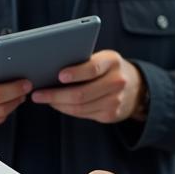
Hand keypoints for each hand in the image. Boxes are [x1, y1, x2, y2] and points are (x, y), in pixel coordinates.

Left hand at [30, 49, 144, 123]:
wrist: (136, 87)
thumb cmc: (109, 69)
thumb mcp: (103, 58)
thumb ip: (85, 62)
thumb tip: (51, 68)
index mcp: (113, 62)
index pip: (93, 68)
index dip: (75, 73)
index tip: (58, 75)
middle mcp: (117, 82)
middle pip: (82, 93)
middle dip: (56, 95)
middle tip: (38, 94)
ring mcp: (115, 101)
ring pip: (80, 107)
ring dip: (58, 104)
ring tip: (43, 99)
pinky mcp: (111, 115)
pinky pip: (83, 114)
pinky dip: (67, 110)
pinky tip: (57, 104)